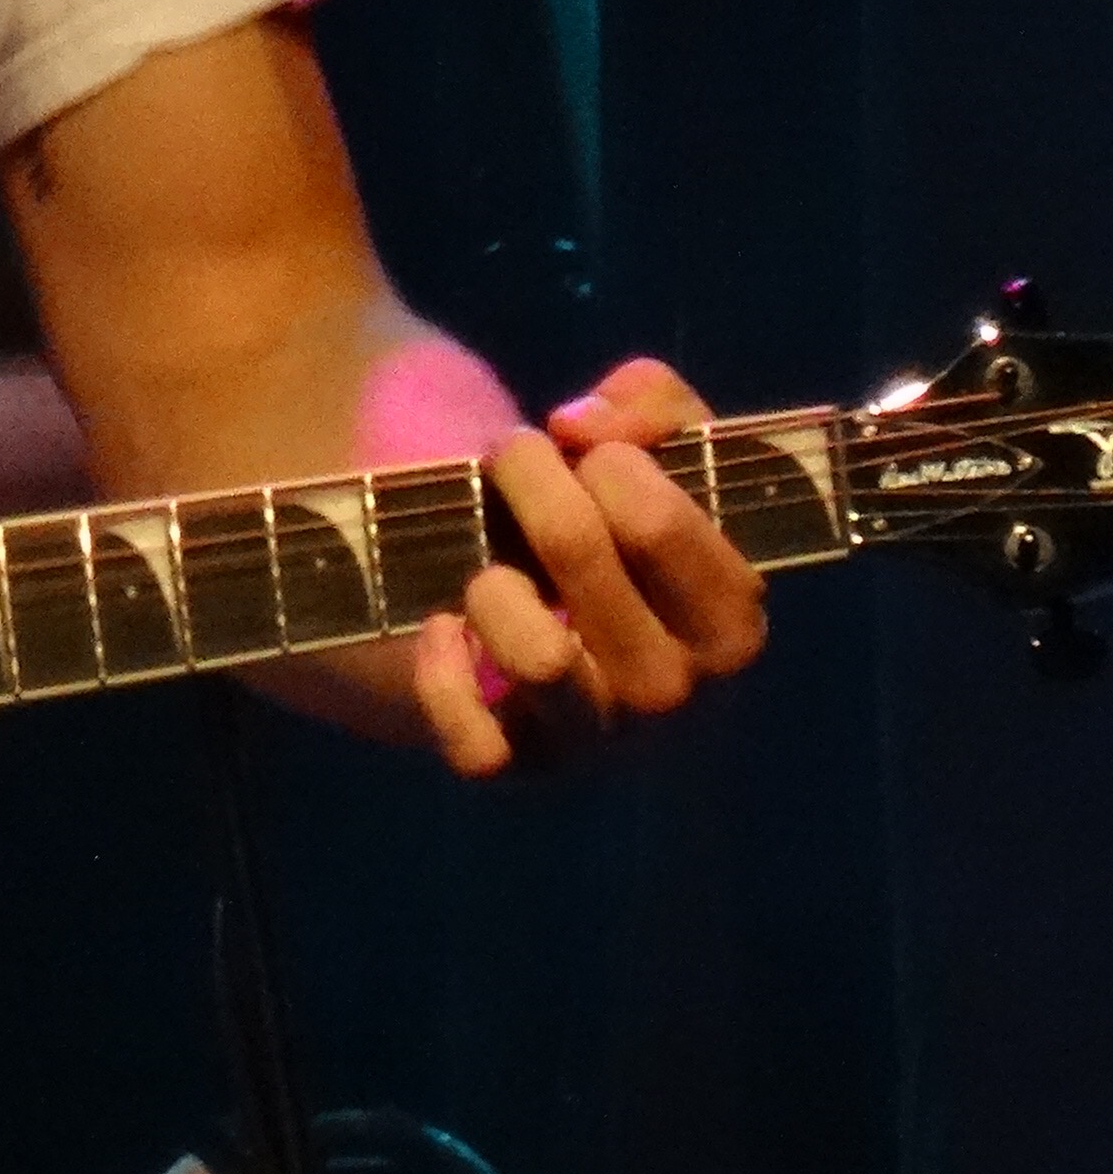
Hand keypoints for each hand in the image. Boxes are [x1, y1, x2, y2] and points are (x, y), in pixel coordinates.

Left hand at [406, 358, 771, 776]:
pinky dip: (443, 677)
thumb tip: (581, 425)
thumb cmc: (610, 521)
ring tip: (488, 567)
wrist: (534, 604)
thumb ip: (653, 405)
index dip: (619, 468)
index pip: (673, 530)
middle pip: (582, 557)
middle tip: (512, 459)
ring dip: (492, 583)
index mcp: (731, 622)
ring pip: (536, 656)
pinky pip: (477, 745)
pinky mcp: (519, 768)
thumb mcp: (655, 448)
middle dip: (531, 484)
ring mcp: (598, 738)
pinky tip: (445, 629)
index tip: (589, 450)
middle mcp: (677, 691)